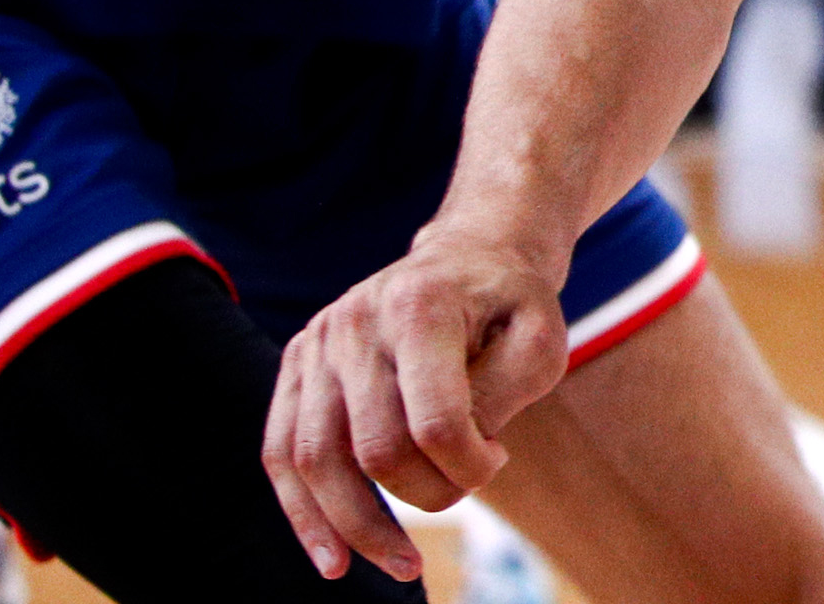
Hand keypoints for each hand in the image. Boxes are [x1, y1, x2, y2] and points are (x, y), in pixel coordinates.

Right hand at [264, 224, 568, 583]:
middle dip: (428, 493)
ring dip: (358, 527)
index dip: (469, 465)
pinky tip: (332, 559)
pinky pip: (281, 452)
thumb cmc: (510, 305)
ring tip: (401, 567)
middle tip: (465, 490)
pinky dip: (303, 513)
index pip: (435, 420)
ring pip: (314, 460)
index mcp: (422, 305)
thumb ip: (505, 394)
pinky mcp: (297, 366)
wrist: (469, 256)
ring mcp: (318, 342)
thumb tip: (454, 450)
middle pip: (375, 447)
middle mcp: (356, 321)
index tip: (497, 460)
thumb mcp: (542, 338)